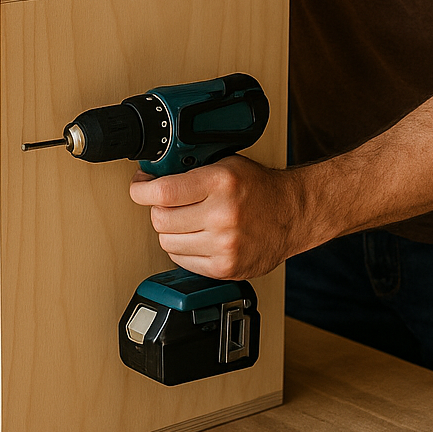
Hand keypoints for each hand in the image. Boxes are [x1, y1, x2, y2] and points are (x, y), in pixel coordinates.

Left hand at [129, 155, 306, 280]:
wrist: (292, 214)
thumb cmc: (260, 187)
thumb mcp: (227, 164)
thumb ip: (192, 169)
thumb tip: (154, 175)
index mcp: (221, 183)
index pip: (164, 191)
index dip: (142, 190)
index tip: (140, 187)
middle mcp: (222, 215)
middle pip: (160, 219)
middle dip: (157, 209)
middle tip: (166, 202)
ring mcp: (224, 245)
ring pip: (167, 242)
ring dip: (170, 231)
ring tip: (187, 219)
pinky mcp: (225, 268)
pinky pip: (182, 260)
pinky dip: (183, 249)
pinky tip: (196, 236)